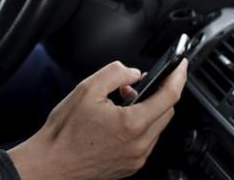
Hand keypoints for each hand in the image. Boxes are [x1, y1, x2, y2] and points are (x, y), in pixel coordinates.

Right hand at [8, 59, 187, 179]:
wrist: (52, 163)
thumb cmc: (65, 132)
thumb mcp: (86, 89)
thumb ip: (114, 74)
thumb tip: (132, 72)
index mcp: (132, 123)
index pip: (169, 96)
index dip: (178, 77)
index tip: (181, 66)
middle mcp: (140, 144)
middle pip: (166, 111)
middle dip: (157, 93)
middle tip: (132, 84)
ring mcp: (137, 158)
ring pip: (156, 127)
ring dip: (147, 110)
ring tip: (120, 102)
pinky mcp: (131, 166)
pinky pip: (145, 141)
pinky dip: (139, 127)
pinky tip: (117, 121)